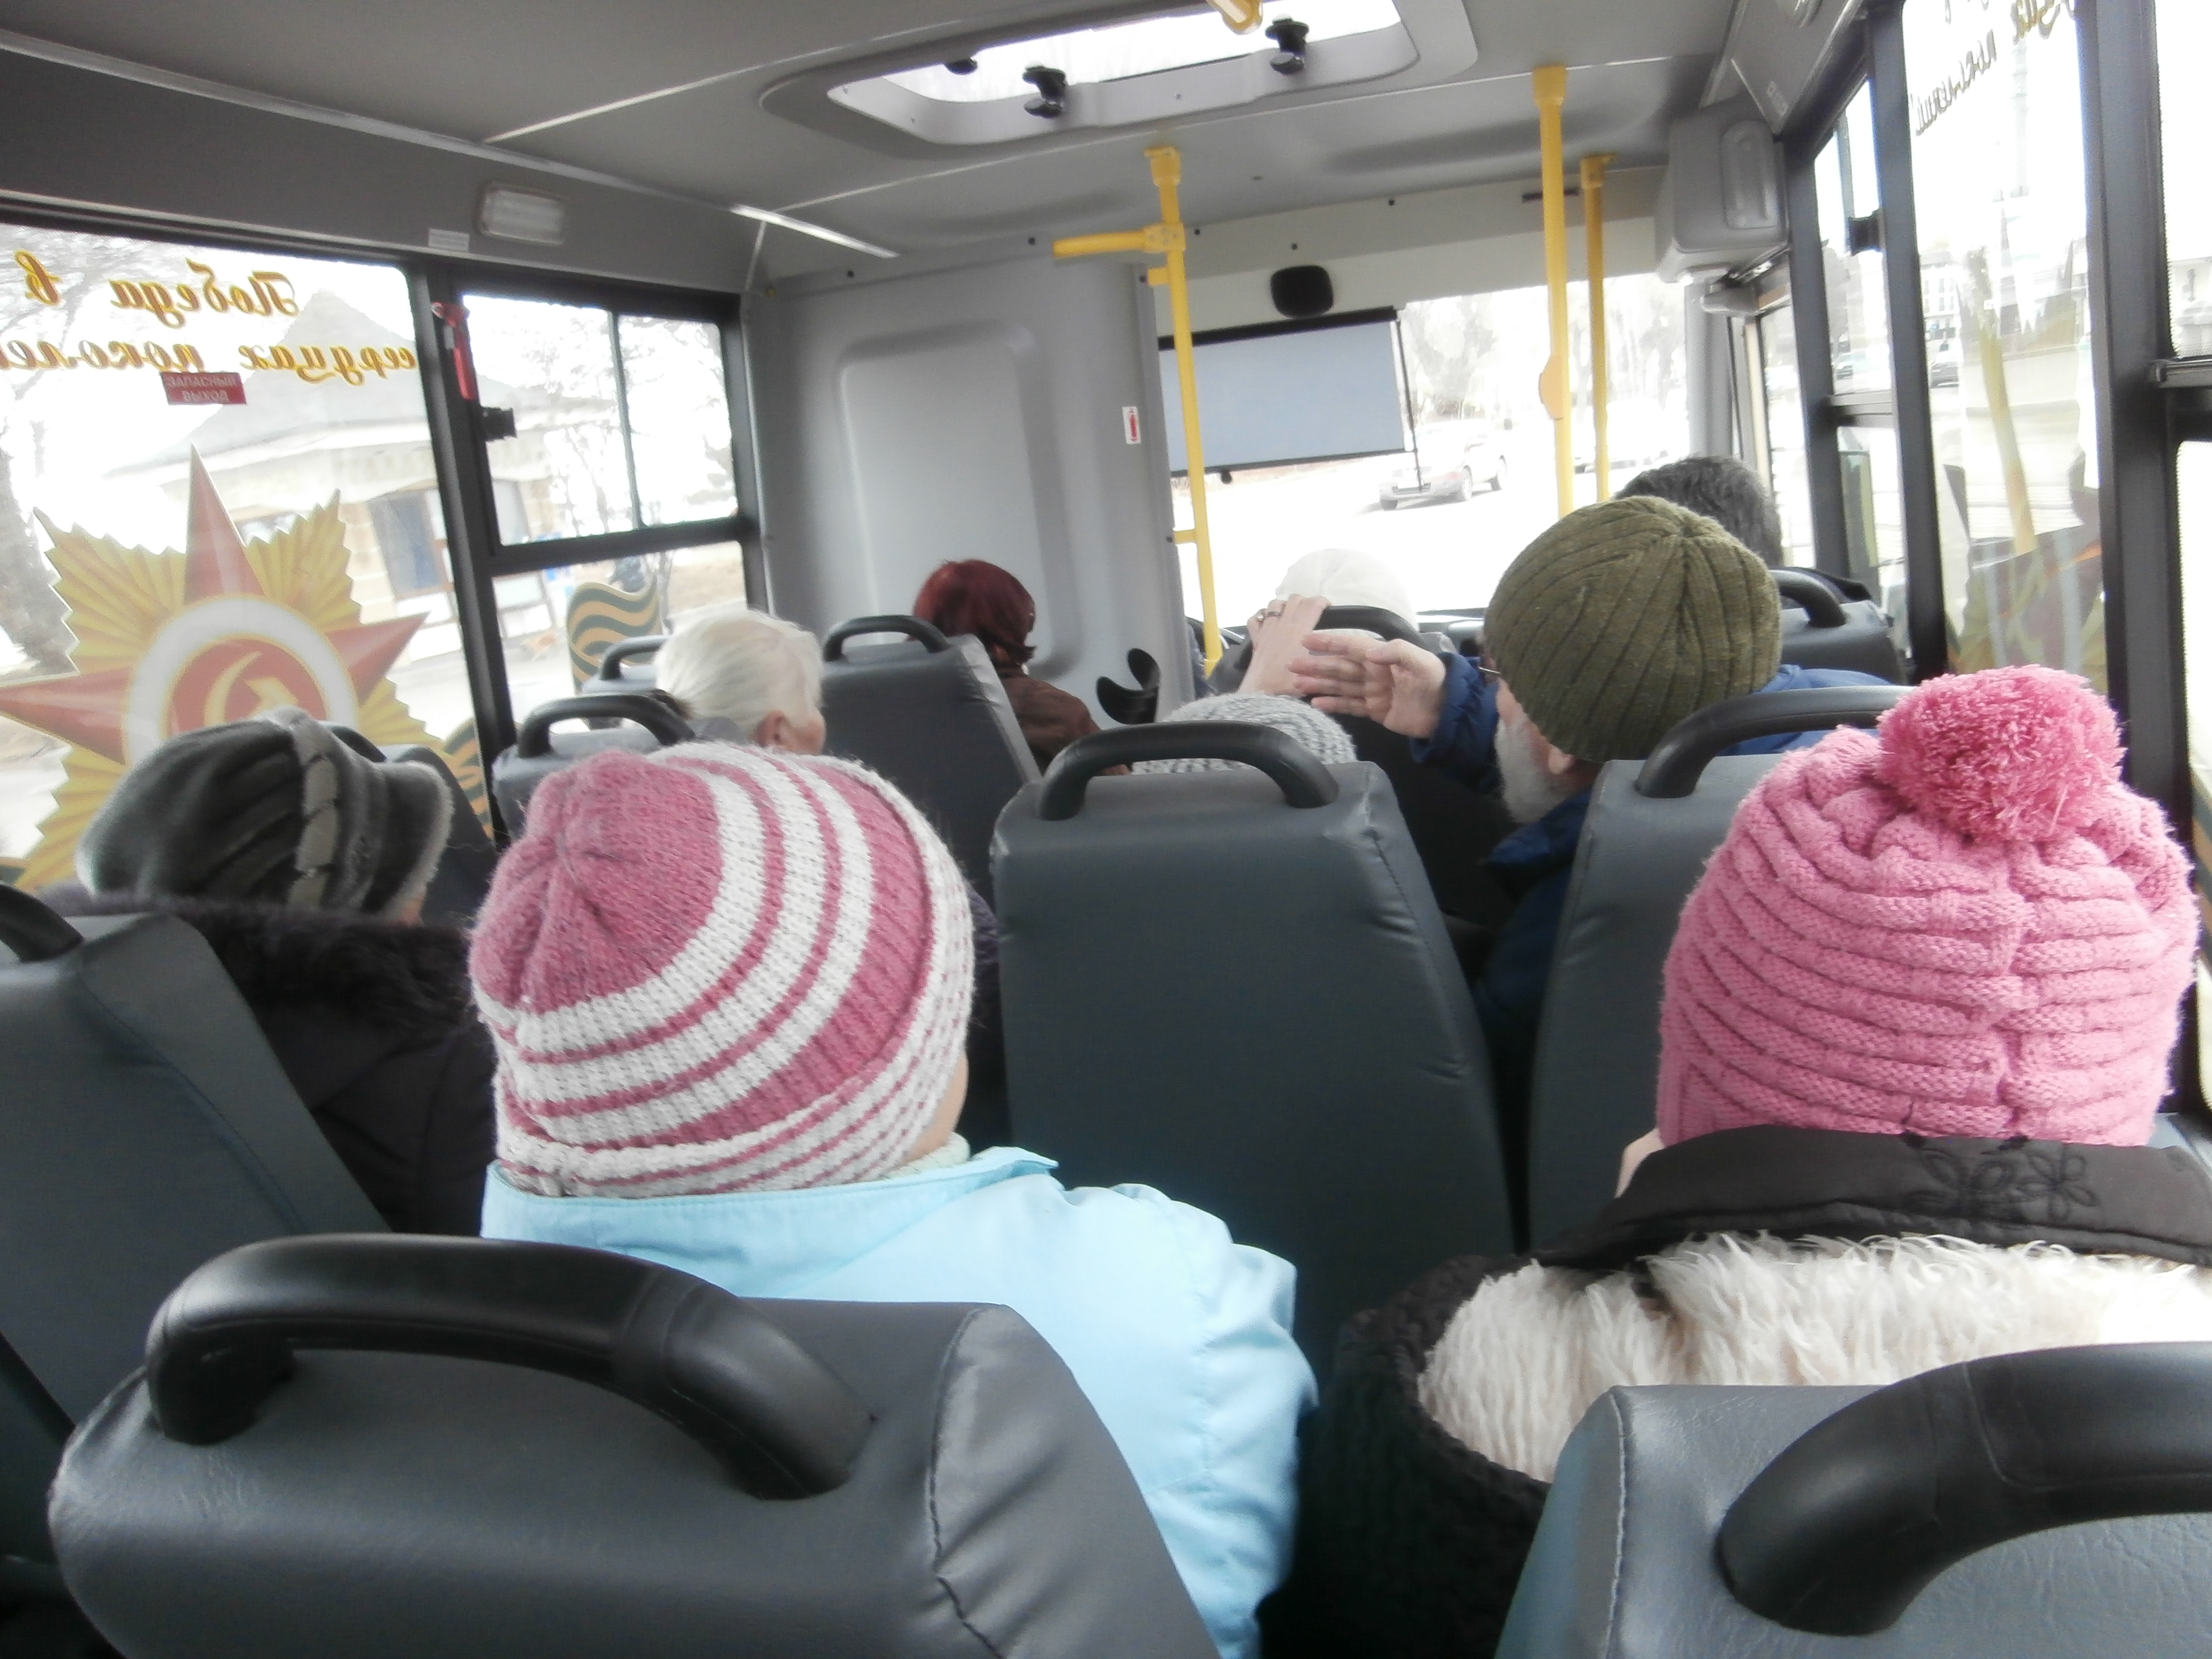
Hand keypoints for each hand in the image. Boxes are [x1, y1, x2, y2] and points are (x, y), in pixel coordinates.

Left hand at [1240, 595, 1328, 694]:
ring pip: (1274, 604)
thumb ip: (1321, 653)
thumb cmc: (1291, 683)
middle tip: (1310, 614)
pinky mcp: (1255, 638)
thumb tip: (1327, 647)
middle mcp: (1283, 624)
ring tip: (1289, 616)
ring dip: (1283, 606)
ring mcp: (1267, 629)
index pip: (1313, 603)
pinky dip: (1261, 617)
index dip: (1322, 602)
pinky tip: (1267, 623)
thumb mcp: (1315, 666)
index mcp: (1300, 629)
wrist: (1264, 694)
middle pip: (1295, 599)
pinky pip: (1255, 619)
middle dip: (1304, 602)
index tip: (1327, 609)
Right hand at [1289, 633, 1446, 738]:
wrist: (1450, 713)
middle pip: (1340, 667)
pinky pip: (1350, 705)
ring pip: (1340, 686)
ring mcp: (1373, 692)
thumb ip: (1396, 651)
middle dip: (1316, 665)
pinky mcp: (1376, 711)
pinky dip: (1333, 704)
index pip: (1351, 646)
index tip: (1306, 640)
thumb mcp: (1422, 661)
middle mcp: (1374, 672)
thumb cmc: (1437, 682)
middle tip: (1291, 664)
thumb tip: (1368, 652)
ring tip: (1296, 683)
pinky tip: (1316, 702)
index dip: (1329, 642)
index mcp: (1383, 657)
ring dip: (1319, 683)